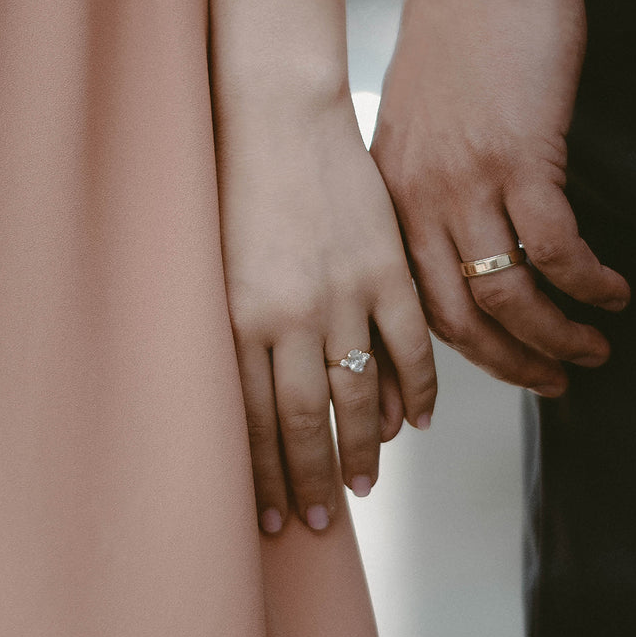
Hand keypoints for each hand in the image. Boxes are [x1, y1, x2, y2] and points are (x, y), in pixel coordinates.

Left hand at [216, 84, 436, 534]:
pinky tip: (415, 422)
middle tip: (318, 522)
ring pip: (358, 395)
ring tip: (364, 487)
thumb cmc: (235, 190)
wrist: (275, 115)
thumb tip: (258, 403)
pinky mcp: (386, 270)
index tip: (271, 518)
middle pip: (304, 422)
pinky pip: (411, 348)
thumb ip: (239, 336)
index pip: (253, 421)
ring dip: (362, 450)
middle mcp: (289, 317)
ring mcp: (343, 295)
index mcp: (239, 320)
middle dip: (309, 481)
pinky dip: (417, 391)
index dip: (264, 477)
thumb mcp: (218, 269)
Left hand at [371, 0, 628, 395]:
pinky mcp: (522, 157)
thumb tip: (468, 240)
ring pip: (509, 297)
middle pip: (460, 319)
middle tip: (556, 382)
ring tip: (596, 347)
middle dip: (512, 364)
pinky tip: (614, 291)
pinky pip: (557, 250)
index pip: (418, 303)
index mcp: (391, 199)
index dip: (461, 354)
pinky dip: (588, 283)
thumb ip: (429, 185)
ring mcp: (468, 182)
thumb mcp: (418, 123)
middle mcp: (419, 201)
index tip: (502, 371)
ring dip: (558, 336)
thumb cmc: (459, 37)